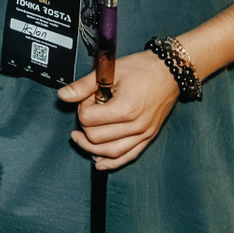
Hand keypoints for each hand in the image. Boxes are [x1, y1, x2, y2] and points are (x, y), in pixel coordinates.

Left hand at [60, 52, 177, 170]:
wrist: (169, 72)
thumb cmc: (143, 69)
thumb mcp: (110, 71)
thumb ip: (83, 86)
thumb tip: (64, 95)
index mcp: (125, 109)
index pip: (88, 119)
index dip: (82, 107)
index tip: (88, 98)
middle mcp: (136, 126)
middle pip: (96, 138)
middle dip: (86, 124)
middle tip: (90, 109)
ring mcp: (144, 134)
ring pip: (110, 152)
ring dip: (91, 148)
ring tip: (80, 139)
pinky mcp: (148, 137)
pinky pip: (129, 156)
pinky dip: (112, 162)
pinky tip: (99, 162)